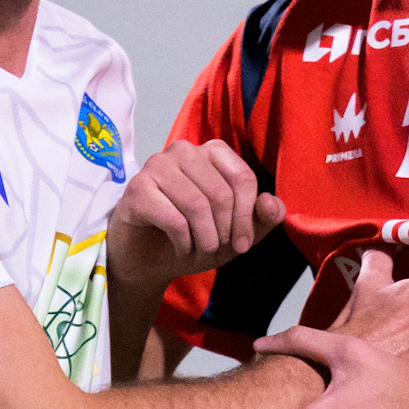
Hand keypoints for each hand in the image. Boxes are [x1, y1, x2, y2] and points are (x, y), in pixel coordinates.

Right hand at [107, 141, 284, 291]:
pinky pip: (173, 218)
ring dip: (205, 239)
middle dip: (225, 231)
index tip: (242, 244)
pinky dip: (183, 242)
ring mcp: (157, 165)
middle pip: (220, 193)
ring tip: (200, 250)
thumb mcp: (236, 233)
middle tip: (217, 249)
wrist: (148, 258)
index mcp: (213, 152)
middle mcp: (184, 150)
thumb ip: (263, 218)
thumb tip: (271, 203)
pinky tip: (181, 248)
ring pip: (196, 205)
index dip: (247, 218)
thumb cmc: (194, 237)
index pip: (242, 178)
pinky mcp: (137, 188)